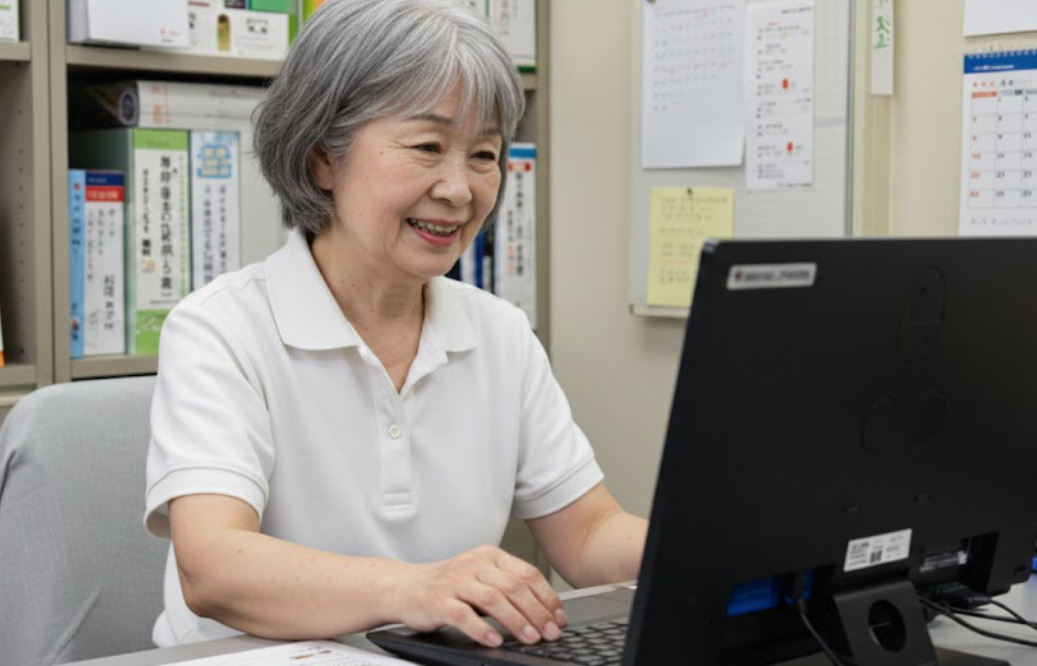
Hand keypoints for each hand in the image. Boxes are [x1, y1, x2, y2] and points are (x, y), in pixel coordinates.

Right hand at [392, 544, 568, 647]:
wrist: (405, 587)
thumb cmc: (448, 586)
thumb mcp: (481, 578)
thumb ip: (507, 587)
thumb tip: (544, 611)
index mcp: (489, 556)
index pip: (527, 574)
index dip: (548, 597)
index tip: (560, 618)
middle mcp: (474, 565)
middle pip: (514, 587)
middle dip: (537, 612)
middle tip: (551, 632)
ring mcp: (455, 582)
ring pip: (493, 599)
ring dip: (516, 621)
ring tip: (531, 638)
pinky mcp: (439, 601)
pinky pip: (464, 615)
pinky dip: (482, 629)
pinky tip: (495, 641)